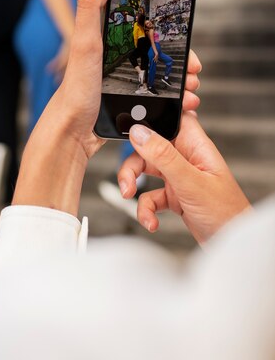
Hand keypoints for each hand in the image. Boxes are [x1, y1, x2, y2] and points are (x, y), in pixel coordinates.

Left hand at [13, 0, 201, 215]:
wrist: (71, 135)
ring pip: (159, 74)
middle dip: (179, 58)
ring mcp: (120, 80)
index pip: (142, 25)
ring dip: (180, 80)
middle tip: (194, 69)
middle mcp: (114, 58)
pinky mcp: (124, 101)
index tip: (184, 36)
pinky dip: (171, 99)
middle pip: (156, 51)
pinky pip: (155, 97)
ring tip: (191, 90)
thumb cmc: (75, 90)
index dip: (165, 28)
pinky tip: (182, 105)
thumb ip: (90, 9)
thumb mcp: (84, 45)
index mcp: (105, 40)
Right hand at [118, 113, 250, 243]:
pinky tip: (151, 221)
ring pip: (146, 170)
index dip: (153, 116)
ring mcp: (179, 177)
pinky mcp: (175, 196)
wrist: (232, 243)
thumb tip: (139, 133)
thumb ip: (164, 156)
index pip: (172, 118)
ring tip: (129, 196)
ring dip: (134, 184)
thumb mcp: (191, 182)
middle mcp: (186, 158)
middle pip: (150, 147)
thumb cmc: (227, 214)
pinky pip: (151, 196)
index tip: (130, 127)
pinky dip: (146, 209)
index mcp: (195, 146)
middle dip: (133, 162)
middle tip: (127, 178)